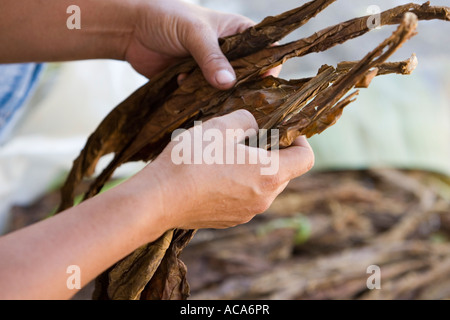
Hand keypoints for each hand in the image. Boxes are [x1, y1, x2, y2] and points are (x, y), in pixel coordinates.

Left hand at [125, 0, 254, 89]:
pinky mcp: (196, 83)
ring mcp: (212, 69)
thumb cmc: (166, 18)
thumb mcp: (194, 33)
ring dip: (217, 95)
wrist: (131, 30)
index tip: (262, 85)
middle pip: (247, 76)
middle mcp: (229, 53)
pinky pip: (205, 97)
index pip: (265, 51)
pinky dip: (199, 98)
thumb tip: (228, 83)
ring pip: (226, 90)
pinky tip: (186, 88)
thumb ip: (211, 57)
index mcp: (238, 33)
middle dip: (241, 87)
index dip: (267, 68)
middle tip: (235, 98)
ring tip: (208, 94)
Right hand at [138, 109, 314, 230]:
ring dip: (255, 170)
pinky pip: (246, 198)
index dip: (300, 140)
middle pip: (285, 173)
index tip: (284, 130)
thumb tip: (253, 125)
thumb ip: (246, 119)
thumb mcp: (220, 125)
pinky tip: (215, 174)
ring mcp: (247, 213)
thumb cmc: (191, 160)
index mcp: (269, 174)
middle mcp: (264, 199)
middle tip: (251, 138)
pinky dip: (240, 185)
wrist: (158, 199)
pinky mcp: (229, 220)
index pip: (306, 158)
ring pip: (264, 186)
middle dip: (275, 153)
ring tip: (229, 155)